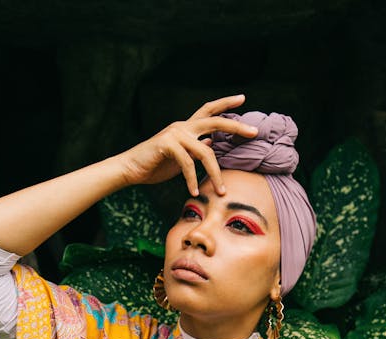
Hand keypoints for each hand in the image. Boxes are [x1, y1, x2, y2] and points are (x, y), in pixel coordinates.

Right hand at [119, 94, 257, 196]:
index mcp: (187, 127)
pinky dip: (192, 180)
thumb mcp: (181, 156)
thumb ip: (196, 148)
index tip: (243, 99)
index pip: (209, 111)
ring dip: (215, 173)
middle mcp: (183, 126)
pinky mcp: (167, 145)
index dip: (226, 103)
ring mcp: (175, 133)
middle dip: (236, 126)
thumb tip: (212, 142)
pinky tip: (194, 192)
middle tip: (254, 132)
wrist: (131, 168)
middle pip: (215, 121)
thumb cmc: (156, 164)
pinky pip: (187, 163)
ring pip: (205, 151)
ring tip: (221, 190)